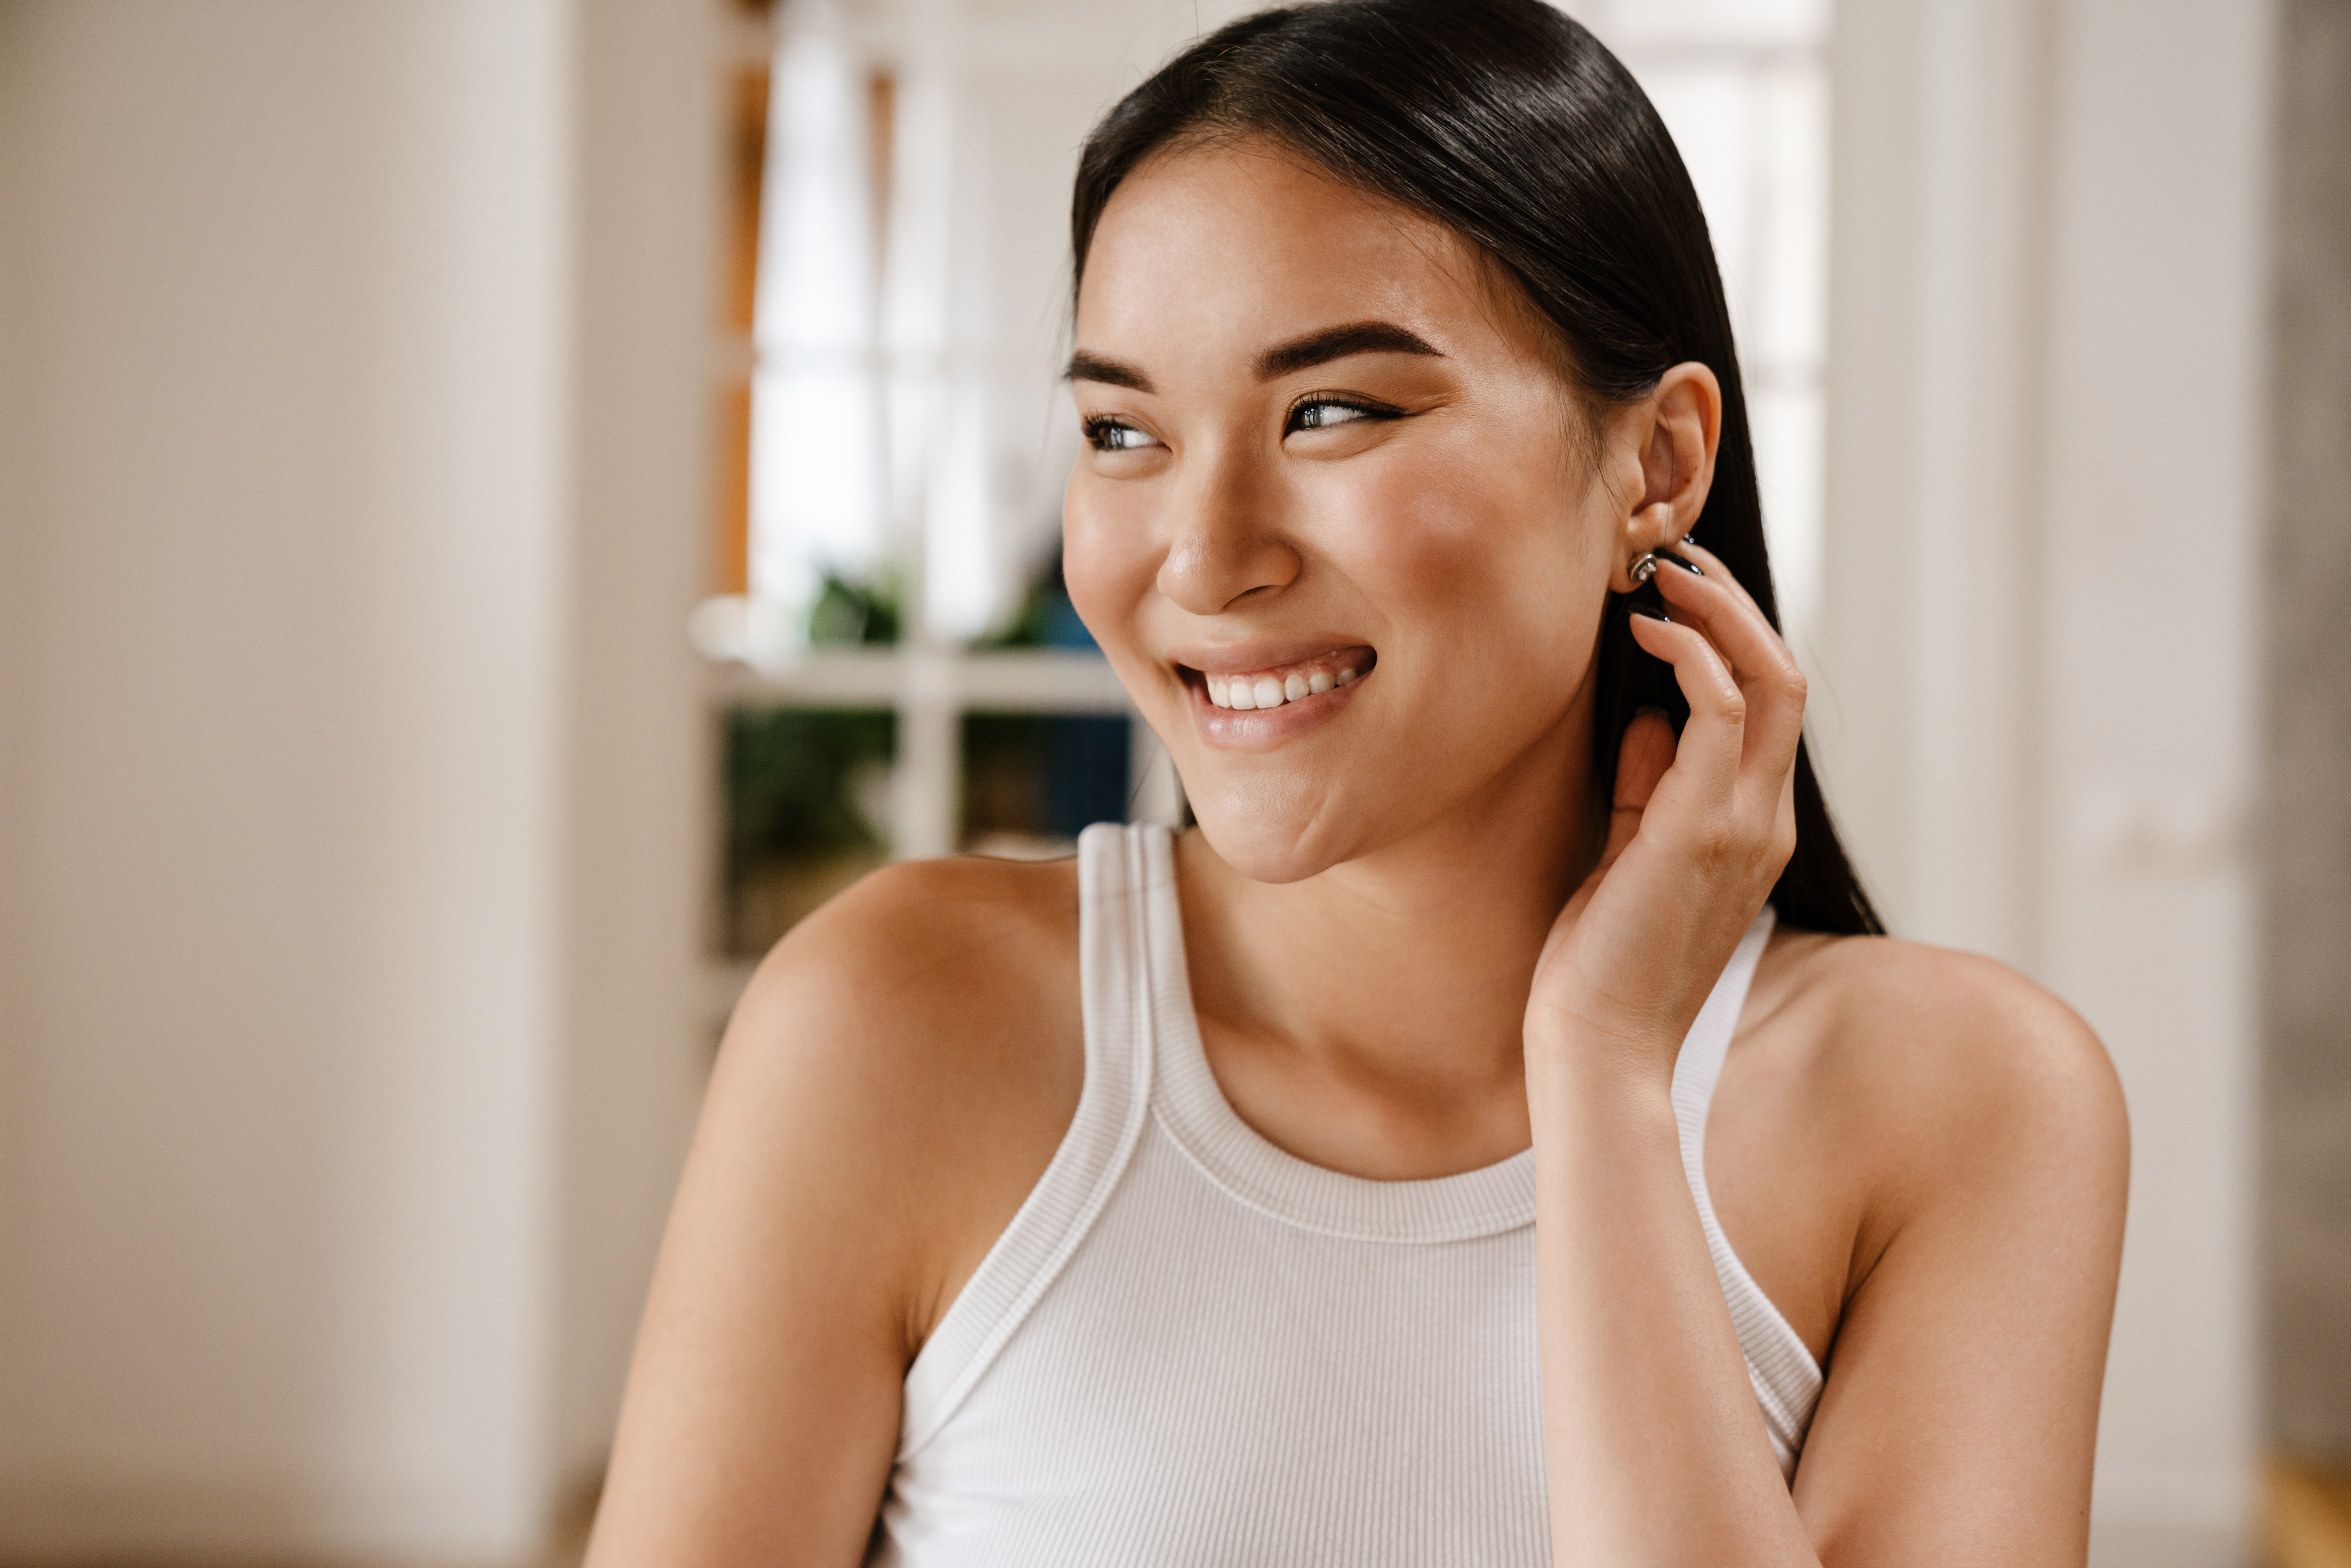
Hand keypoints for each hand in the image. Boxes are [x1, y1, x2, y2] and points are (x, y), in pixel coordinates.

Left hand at [1526, 541, 1806, 1082]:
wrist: (1594, 1044)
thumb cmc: (1598, 959)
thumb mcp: (1629, 854)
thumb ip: (1649, 788)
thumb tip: (1651, 719)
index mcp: (1750, 828)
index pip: (1767, 707)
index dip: (1731, 637)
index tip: (1674, 594)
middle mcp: (1763, 820)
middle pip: (1781, 677)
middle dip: (1732, 605)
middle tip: (1673, 559)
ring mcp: (1742, 824)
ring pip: (1766, 680)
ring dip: (1716, 612)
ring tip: (1662, 572)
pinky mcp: (1701, 829)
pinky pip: (1719, 712)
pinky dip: (1691, 656)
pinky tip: (1646, 631)